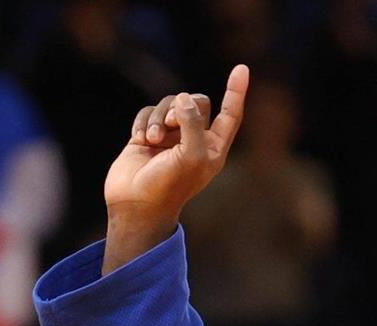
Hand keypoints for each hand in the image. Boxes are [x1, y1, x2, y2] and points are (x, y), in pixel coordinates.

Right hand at [103, 67, 250, 269]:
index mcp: (212, 148)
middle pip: (196, 102)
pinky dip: (143, 122)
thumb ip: (192, 122)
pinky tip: (138, 140)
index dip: (235, 92)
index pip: (230, 114)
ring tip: (151, 141)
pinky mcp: (146, 136)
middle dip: (181, 108)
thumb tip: (184, 97)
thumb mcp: (190, 155)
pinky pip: (147, 111)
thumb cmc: (168, 187)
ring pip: (169, 104)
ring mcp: (169, 137)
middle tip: (170, 127)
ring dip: (158, 118)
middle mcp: (193, 140)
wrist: (134, 206)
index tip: (241, 68)